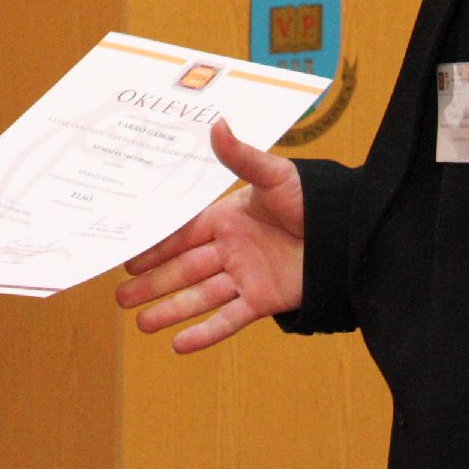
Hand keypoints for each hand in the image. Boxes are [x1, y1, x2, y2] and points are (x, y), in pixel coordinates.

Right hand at [114, 118, 304, 352]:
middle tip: (120, 295)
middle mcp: (233, 249)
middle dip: (152, 283)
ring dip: (170, 310)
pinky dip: (205, 333)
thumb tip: (216, 123)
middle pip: (184, 269)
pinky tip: (179, 344)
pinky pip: (229, 320)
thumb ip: (241, 157)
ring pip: (199, 297)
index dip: (156, 247)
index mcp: (229, 218)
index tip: (128, 257)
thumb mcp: (275, 175)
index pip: (183, 235)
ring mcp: (247, 276)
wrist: (348, 233)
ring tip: (140, 323)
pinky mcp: (264, 300)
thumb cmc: (314, 198)